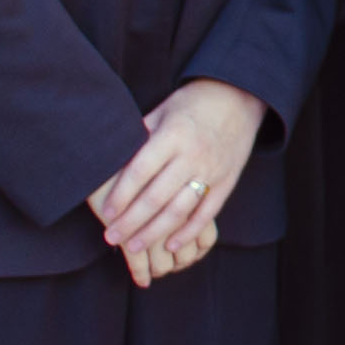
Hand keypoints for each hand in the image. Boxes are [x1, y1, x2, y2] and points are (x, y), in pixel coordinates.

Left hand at [91, 79, 269, 283]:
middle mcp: (192, 155)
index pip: (140, 171)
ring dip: (154, 233)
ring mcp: (212, 171)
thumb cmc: (192, 103)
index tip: (106, 213)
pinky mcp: (227, 182)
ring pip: (179, 210)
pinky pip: (207, 214)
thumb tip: (111, 158)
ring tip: (133, 247)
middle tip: (111, 236)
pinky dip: (188, 232)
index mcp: (173, 135)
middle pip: (156, 197)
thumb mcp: (163, 111)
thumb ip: (140, 136)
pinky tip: (171, 245)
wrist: (239, 97)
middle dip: (131, 221)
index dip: (121, 195)